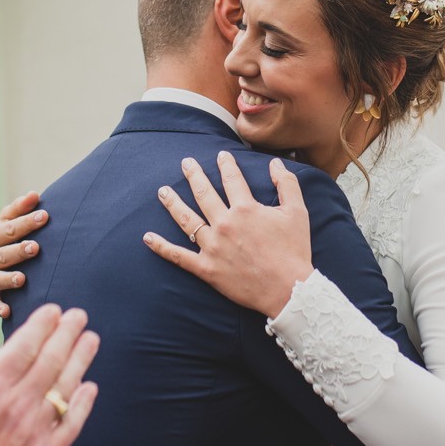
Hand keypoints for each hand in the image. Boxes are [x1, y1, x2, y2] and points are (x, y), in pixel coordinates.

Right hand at [0, 190, 47, 317]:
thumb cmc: (7, 239)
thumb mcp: (8, 221)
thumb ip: (20, 209)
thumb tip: (34, 194)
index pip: (8, 228)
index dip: (26, 223)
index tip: (45, 217)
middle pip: (2, 254)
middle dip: (18, 250)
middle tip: (35, 247)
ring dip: (8, 279)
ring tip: (23, 278)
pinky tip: (8, 311)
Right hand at [0, 303, 99, 445]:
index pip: (26, 345)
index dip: (43, 324)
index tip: (53, 311)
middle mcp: (17, 406)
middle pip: (52, 361)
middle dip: (67, 334)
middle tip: (79, 317)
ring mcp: (35, 433)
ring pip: (66, 387)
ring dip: (81, 360)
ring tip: (91, 341)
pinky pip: (72, 424)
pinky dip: (83, 404)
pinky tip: (90, 389)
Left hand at [143, 152, 313, 316]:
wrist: (288, 289)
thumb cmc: (294, 251)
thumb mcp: (297, 212)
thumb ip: (287, 184)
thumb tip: (274, 164)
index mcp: (245, 209)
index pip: (231, 179)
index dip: (225, 164)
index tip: (220, 156)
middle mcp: (224, 224)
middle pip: (204, 194)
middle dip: (193, 175)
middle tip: (185, 163)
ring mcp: (212, 247)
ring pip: (187, 220)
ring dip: (173, 203)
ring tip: (163, 191)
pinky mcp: (206, 268)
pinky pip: (179, 256)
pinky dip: (161, 247)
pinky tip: (147, 237)